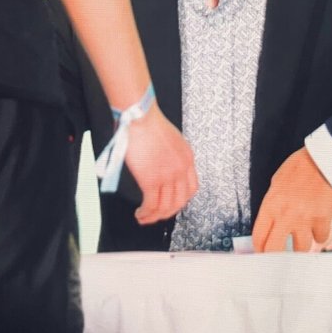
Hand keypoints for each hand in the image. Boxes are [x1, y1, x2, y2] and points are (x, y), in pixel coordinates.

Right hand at [124, 103, 197, 224]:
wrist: (140, 115)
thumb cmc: (148, 121)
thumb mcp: (170, 138)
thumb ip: (170, 154)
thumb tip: (159, 166)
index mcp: (187, 157)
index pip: (191, 188)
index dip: (181, 201)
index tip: (171, 204)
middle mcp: (181, 169)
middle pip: (180, 201)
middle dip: (167, 212)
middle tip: (156, 215)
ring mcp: (167, 176)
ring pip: (165, 206)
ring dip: (154, 216)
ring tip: (144, 217)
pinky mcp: (151, 180)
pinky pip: (151, 204)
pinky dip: (145, 213)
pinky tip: (140, 213)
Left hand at [252, 147, 331, 251]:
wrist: (325, 160)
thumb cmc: (302, 166)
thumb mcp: (278, 181)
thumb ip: (274, 203)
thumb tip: (271, 220)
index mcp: (271, 204)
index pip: (259, 236)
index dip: (259, 249)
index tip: (262, 252)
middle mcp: (285, 215)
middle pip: (274, 250)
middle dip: (276, 256)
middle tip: (279, 254)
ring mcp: (304, 219)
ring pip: (301, 248)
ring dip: (302, 244)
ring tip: (303, 236)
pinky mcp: (322, 220)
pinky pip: (321, 238)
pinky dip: (320, 234)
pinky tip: (318, 225)